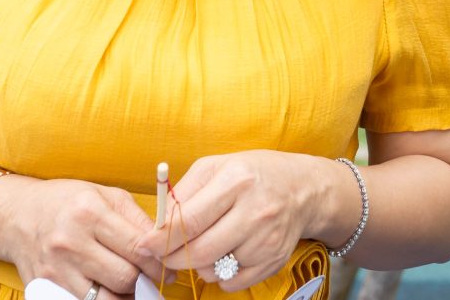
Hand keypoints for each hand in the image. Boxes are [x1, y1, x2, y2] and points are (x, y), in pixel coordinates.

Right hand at [0, 174, 155, 295]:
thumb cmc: (68, 201)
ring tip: (129, 288)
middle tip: (149, 280)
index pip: (137, 248)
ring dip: (124, 297)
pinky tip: (106, 292)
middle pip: (124, 278)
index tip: (165, 268)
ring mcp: (56, 269)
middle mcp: (71, 242)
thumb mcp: (106, 195)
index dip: (157, 263)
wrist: (17, 215)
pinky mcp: (45, 288)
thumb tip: (164, 246)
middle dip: (143, 282)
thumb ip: (137, 219)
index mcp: (90, 213)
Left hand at [145, 151, 334, 291]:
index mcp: (236, 181)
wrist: (303, 189)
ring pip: (213, 270)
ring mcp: (266, 239)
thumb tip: (158, 223)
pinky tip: (224, 254)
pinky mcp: (273, 260)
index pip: (189, 220)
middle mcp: (254, 211)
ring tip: (204, 245)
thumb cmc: (254, 174)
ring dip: (198, 265)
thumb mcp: (217, 166)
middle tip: (164, 253)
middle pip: (199, 251)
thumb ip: (185, 191)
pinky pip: (232, 282)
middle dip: (173, 257)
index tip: (145, 244)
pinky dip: (220, 274)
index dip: (161, 238)